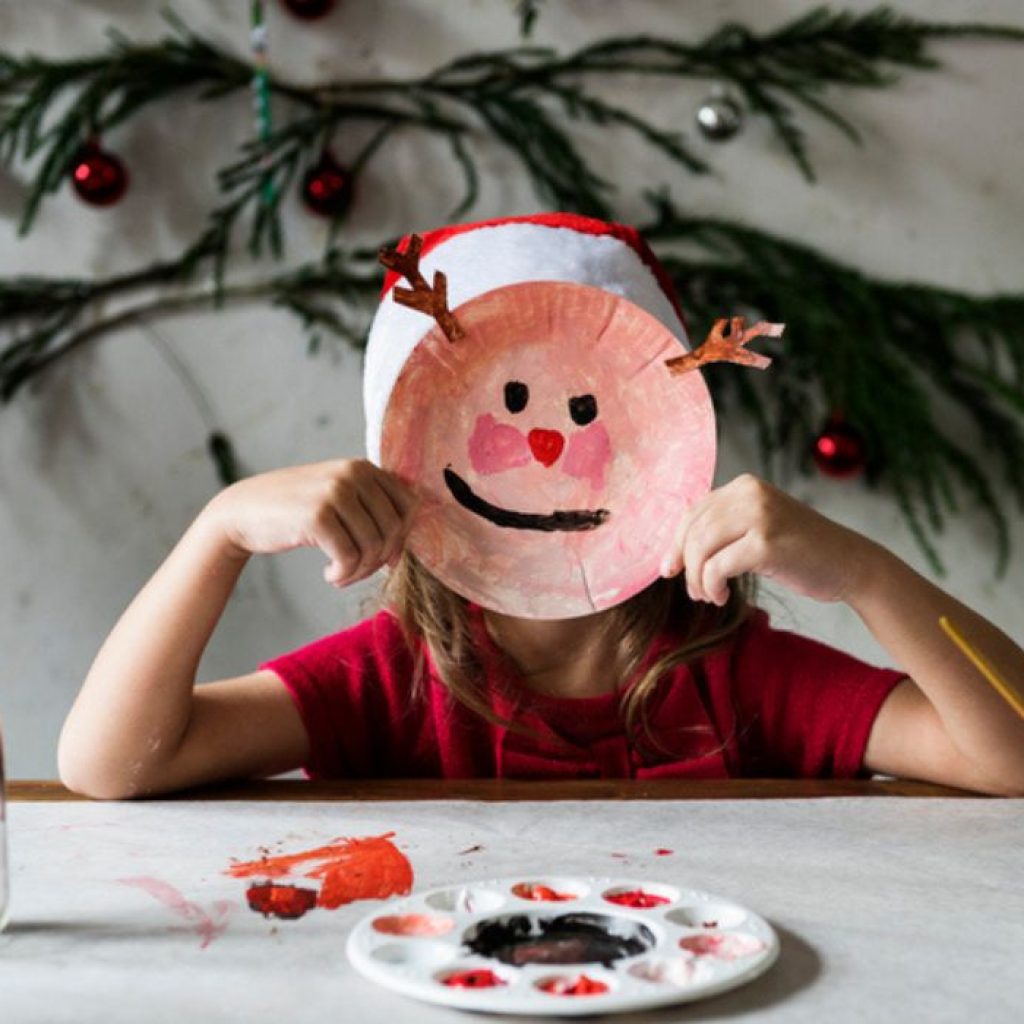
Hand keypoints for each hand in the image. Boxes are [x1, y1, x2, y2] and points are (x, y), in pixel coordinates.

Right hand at [203, 459, 417, 587]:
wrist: (241, 511)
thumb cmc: (295, 511)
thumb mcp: (337, 497)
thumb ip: (371, 510)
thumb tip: (401, 552)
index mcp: (363, 467)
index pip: (409, 506)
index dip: (402, 537)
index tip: (381, 556)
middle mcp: (353, 473)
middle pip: (395, 529)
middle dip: (379, 560)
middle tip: (355, 571)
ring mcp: (335, 492)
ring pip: (374, 547)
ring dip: (359, 571)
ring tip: (340, 575)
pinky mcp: (318, 516)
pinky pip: (350, 558)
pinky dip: (343, 575)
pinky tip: (328, 576)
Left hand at [660, 474, 873, 605]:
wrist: (851, 564)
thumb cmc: (801, 552)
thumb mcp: (759, 527)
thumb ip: (725, 526)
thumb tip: (676, 546)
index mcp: (745, 486)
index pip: (693, 513)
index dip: (676, 544)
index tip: (669, 569)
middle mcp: (750, 493)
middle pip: (693, 531)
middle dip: (685, 565)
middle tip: (693, 591)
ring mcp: (760, 516)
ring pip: (701, 549)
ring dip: (698, 579)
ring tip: (708, 596)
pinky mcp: (766, 543)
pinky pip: (717, 567)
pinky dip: (712, 586)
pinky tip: (722, 596)